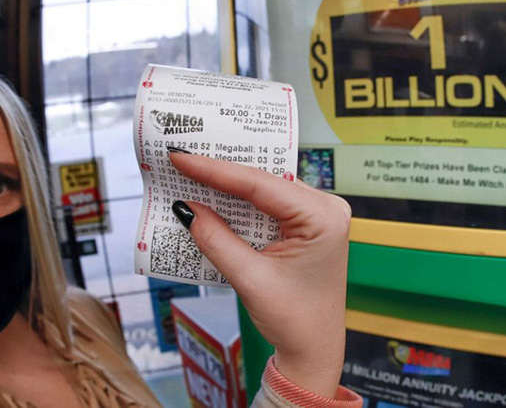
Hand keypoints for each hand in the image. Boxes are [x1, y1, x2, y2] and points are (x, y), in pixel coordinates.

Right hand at [169, 151, 350, 398]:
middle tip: (181, 158)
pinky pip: (266, 204)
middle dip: (220, 171)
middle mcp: (324, 208)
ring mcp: (316, 214)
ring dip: (227, 185)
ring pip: (262, 189)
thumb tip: (187, 208)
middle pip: (262, 180)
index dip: (216, 170)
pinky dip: (238, 202)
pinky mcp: (303, 224)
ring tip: (190, 172)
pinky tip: (212, 195)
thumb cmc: (294, 320)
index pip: (260, 184)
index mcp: (322, 218)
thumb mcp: (250, 279)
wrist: (313, 348)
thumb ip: (217, 240)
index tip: (182, 158)